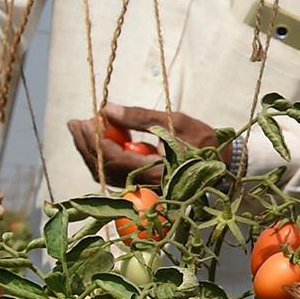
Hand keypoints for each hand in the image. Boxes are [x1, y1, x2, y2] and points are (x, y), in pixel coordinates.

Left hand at [67, 102, 228, 186]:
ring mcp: (143, 189)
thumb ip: (140, 116)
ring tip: (83, 128)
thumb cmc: (204, 141)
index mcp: (158, 173)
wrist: (224, 164)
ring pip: (106, 173)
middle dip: (86, 144)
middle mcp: (147, 186)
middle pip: (105, 168)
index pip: (116, 159)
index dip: (97, 139)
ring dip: (91, 150)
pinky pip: (114, 174)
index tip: (87, 119)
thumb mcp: (176, 122)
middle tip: (75, 122)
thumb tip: (106, 109)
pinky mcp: (142, 186)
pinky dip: (103, 157)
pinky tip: (100, 140)